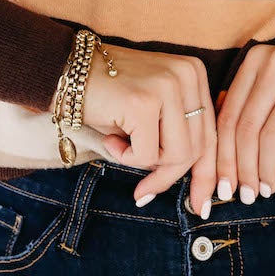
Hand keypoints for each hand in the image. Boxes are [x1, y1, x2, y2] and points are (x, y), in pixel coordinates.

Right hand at [73, 42, 219, 214]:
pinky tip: (109, 139)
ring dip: (144, 164)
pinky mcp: (144, 102)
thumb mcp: (153, 114)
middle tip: (143, 193)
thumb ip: (178, 137)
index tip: (200, 204)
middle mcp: (187, 75)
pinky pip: (147, 155)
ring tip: (118, 146)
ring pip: (177, 155)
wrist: (63, 71)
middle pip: (198, 147)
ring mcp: (167, 86)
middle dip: (168, 177)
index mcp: (194, 74)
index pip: (211, 133)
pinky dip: (126, 157)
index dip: (206, 173)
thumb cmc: (106, 97)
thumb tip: (202, 188)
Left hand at [211, 47, 274, 203]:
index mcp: (257, 59)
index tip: (221, 186)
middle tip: (244, 195)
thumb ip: (246, 109)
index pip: (228, 114)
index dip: (221, 155)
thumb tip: (212, 155)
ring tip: (265, 190)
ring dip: (265, 171)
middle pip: (246, 127)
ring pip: (271, 136)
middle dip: (241, 168)